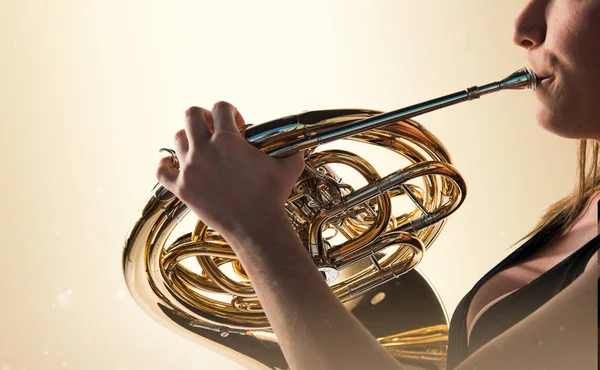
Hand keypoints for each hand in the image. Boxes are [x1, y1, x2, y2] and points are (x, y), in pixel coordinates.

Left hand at [156, 101, 304, 237]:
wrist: (255, 227)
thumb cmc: (272, 196)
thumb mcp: (290, 166)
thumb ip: (291, 148)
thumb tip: (295, 143)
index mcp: (228, 140)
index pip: (221, 107)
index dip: (231, 112)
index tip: (239, 125)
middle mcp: (204, 150)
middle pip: (191, 115)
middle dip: (204, 117)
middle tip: (214, 129)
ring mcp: (190, 169)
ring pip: (177, 139)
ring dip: (189, 139)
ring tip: (201, 149)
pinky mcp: (182, 188)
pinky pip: (162, 170)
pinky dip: (165, 164)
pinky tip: (172, 163)